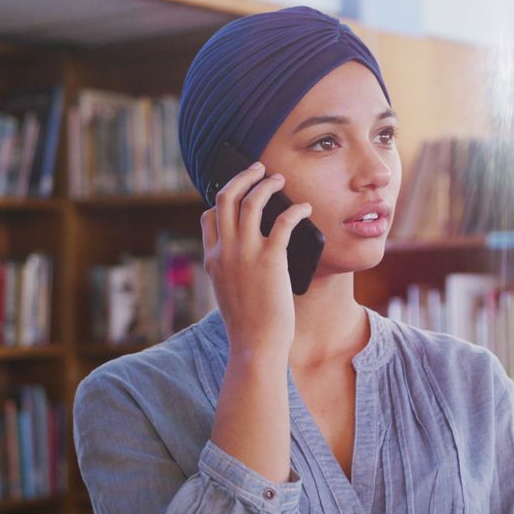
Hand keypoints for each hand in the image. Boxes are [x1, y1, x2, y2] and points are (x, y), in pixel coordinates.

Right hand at [200, 161, 312, 360]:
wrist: (254, 345)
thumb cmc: (248, 324)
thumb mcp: (229, 293)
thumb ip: (232, 271)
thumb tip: (247, 257)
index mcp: (213, 259)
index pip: (209, 216)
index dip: (224, 198)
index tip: (239, 190)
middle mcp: (224, 251)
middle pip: (227, 197)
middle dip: (243, 177)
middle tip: (259, 168)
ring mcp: (245, 254)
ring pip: (251, 202)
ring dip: (267, 184)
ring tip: (280, 179)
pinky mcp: (270, 260)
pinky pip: (282, 222)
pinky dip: (295, 209)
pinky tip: (304, 208)